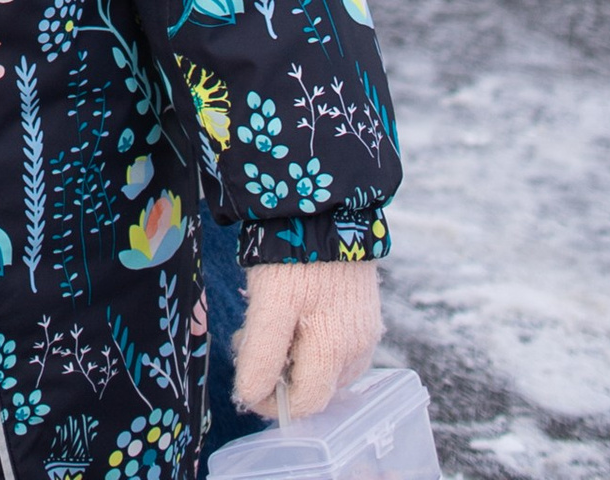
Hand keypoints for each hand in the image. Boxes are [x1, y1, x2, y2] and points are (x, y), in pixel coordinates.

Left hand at [230, 257, 381, 419]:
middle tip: (249, 340)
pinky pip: (337, 349)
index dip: (270, 401)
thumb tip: (251, 397)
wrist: (326, 206)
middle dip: (279, 376)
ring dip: (293, 360)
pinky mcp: (364, 317)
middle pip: (316, 389)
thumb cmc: (294, 257)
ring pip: (325, 370)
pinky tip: (290, 317)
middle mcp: (358, 350)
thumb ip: (262, 355)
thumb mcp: (269, 304)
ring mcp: (365, 334)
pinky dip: (310, 344)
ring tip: (267, 323)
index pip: (305, 404)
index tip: (244, 379)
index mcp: (336, 352)